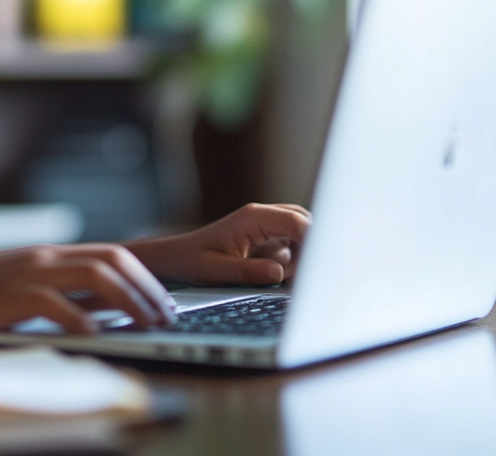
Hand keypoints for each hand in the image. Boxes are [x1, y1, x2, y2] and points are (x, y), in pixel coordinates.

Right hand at [0, 244, 175, 334]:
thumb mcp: (24, 287)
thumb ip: (62, 292)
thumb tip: (107, 309)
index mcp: (51, 254)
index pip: (114, 253)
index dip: (146, 276)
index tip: (165, 300)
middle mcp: (45, 257)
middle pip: (113, 260)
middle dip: (147, 287)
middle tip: (165, 315)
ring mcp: (29, 274)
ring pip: (94, 275)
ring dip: (128, 300)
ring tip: (145, 323)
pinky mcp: (11, 296)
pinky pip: (55, 304)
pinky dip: (80, 320)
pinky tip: (95, 335)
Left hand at [126, 203, 310, 285]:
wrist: (176, 259)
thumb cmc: (191, 261)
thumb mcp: (216, 270)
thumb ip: (248, 271)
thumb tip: (279, 272)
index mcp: (253, 218)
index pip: (297, 222)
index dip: (314, 242)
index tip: (319, 267)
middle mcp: (262, 216)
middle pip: (305, 222)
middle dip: (310, 249)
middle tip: (298, 275)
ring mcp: (264, 226)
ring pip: (300, 235)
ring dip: (299, 258)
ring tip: (277, 278)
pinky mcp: (264, 238)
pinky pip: (289, 246)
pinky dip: (290, 262)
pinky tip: (273, 276)